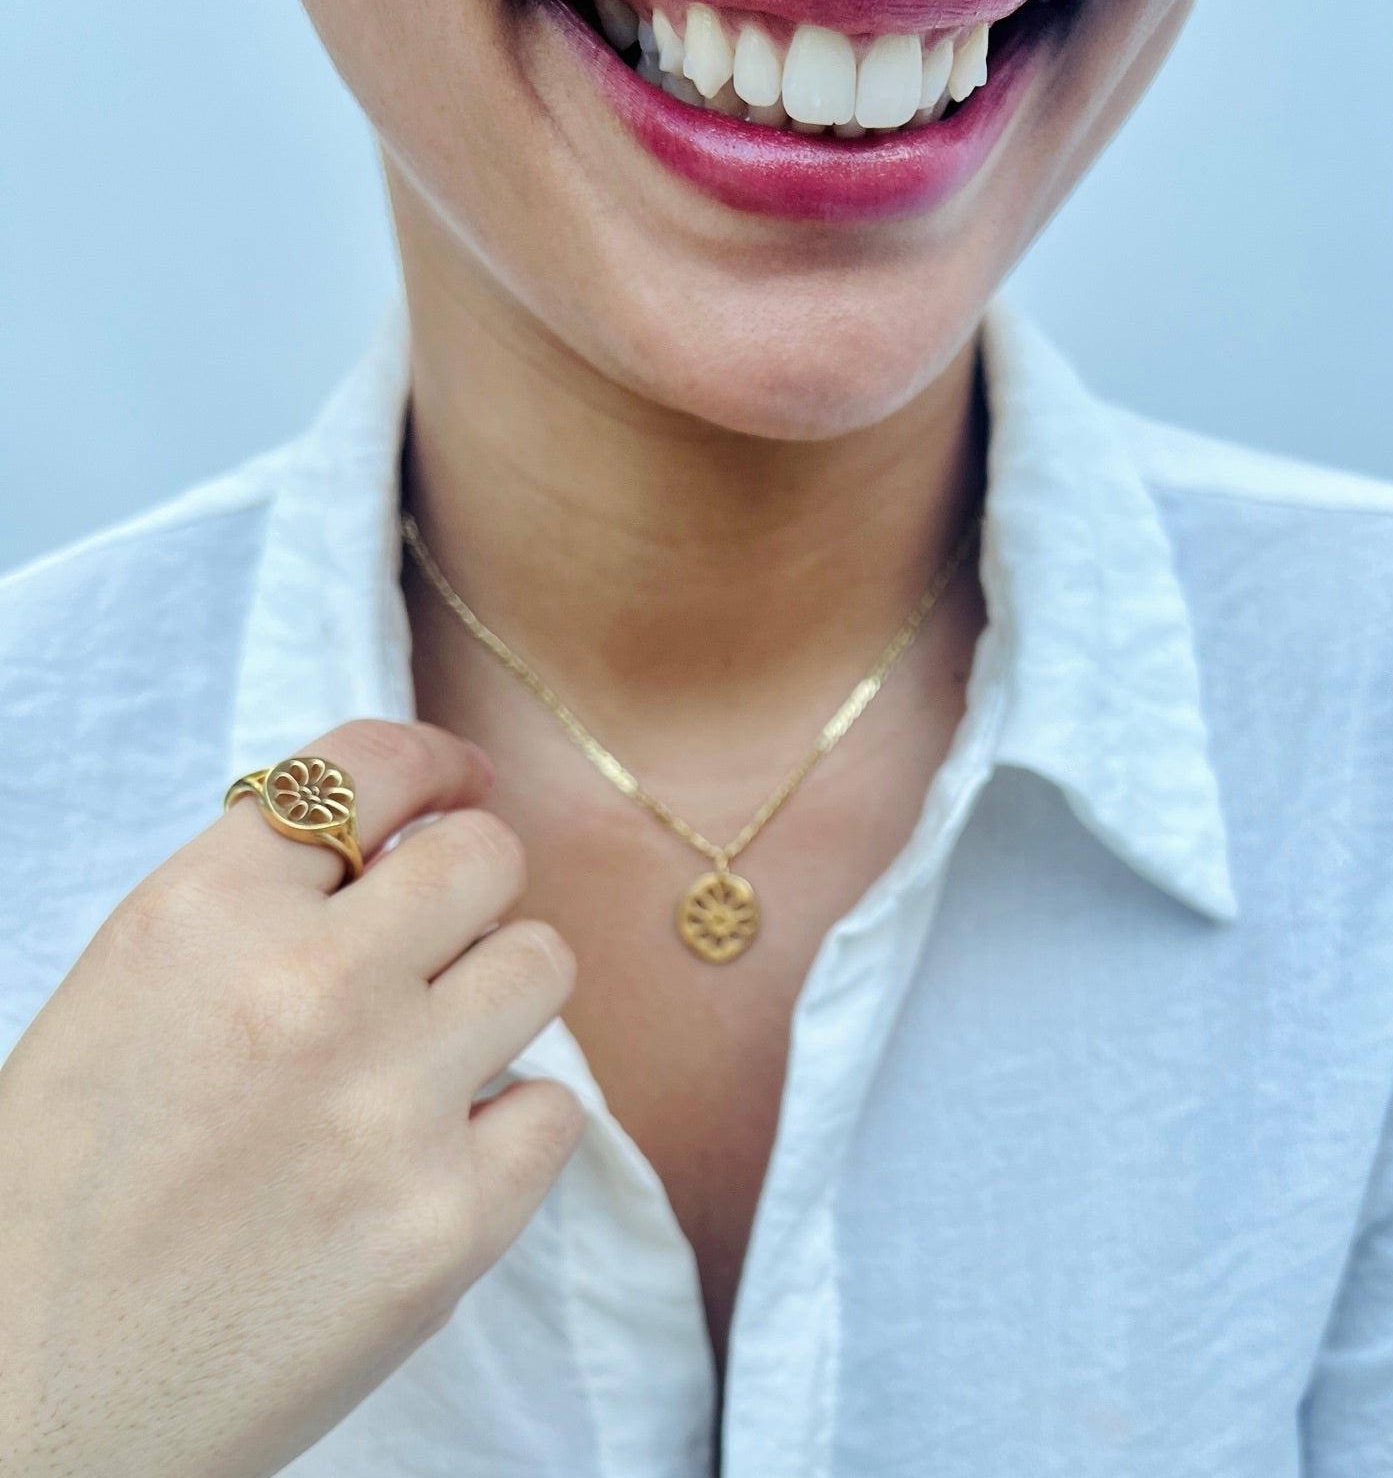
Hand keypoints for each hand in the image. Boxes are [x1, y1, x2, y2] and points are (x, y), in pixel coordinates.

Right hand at [0, 719, 583, 1477]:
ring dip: (502, 997)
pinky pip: (557, 1108)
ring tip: (435, 1055)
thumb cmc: (64, 1201)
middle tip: (447, 937)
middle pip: (486, 855)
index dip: (437, 767)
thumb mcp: (129, 996)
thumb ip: (258, 904)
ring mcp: (386, 1106)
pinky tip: (435, 1162)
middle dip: (476, 886)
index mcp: (197, 916)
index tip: (463, 789)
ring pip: (543, 963)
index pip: (370, 764)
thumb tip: (401, 839)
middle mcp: (302, 989)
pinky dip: (511, 1128)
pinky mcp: (450, 1222)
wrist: (32, 1417)